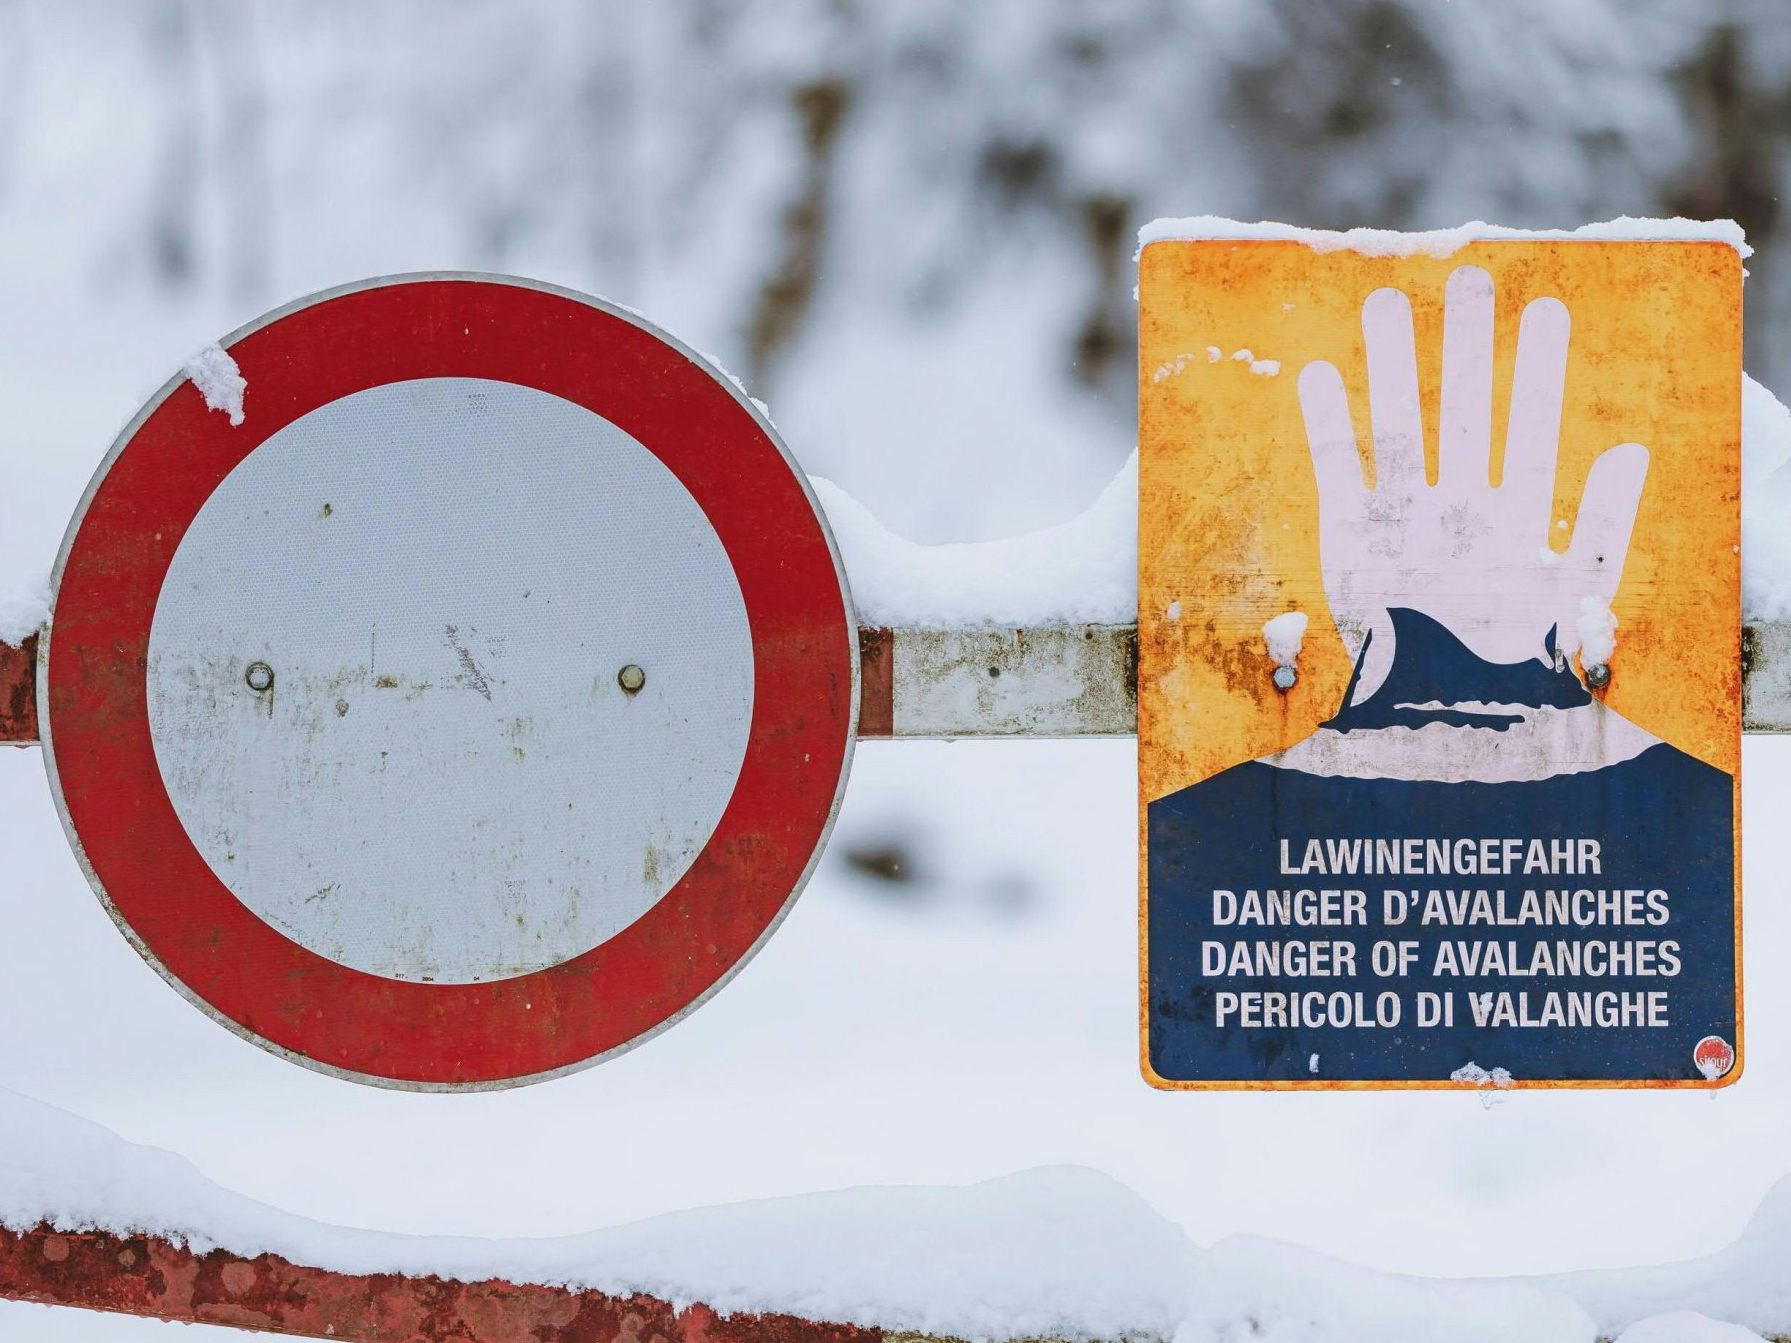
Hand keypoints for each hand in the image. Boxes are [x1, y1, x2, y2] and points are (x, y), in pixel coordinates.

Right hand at [1297, 265, 1647, 704]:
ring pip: (1397, 429)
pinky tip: (1322, 376)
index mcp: (1512, 526)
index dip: (1537, 375)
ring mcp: (1401, 524)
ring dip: (1391, 369)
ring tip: (1384, 301)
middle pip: (1461, 414)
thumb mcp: (1574, 610)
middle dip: (1464, 348)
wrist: (1439, 730)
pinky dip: (1327, 428)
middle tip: (1468, 279)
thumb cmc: (1511, 681)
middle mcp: (1456, 514)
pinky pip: (1336, 473)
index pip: (1529, 433)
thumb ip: (1603, 533)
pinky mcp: (1349, 542)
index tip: (1546, 311)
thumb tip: (1630, 451)